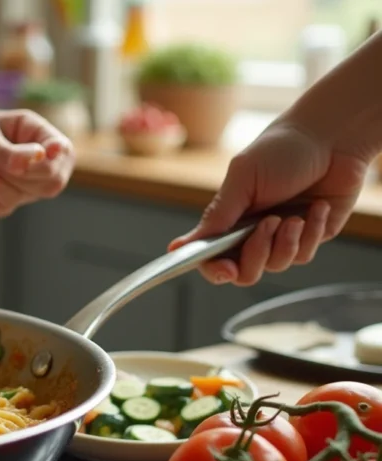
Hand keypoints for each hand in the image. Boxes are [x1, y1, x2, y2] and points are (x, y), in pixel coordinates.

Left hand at [0, 109, 73, 217]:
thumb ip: (6, 149)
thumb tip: (32, 161)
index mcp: (37, 133)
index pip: (63, 152)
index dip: (56, 158)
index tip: (44, 153)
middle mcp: (35, 160)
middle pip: (52, 181)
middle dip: (21, 175)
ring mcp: (21, 182)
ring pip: (26, 196)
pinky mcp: (2, 199)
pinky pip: (3, 209)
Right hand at [169, 120, 366, 285]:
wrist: (332, 138)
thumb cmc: (281, 150)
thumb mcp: (242, 179)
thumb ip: (217, 216)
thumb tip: (178, 247)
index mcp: (230, 220)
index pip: (212, 258)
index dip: (215, 269)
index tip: (225, 269)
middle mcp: (253, 233)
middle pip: (245, 272)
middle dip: (256, 254)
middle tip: (268, 224)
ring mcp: (283, 238)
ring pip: (276, 265)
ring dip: (286, 242)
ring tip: (295, 215)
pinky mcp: (312, 237)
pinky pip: (305, 254)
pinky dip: (311, 232)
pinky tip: (317, 207)